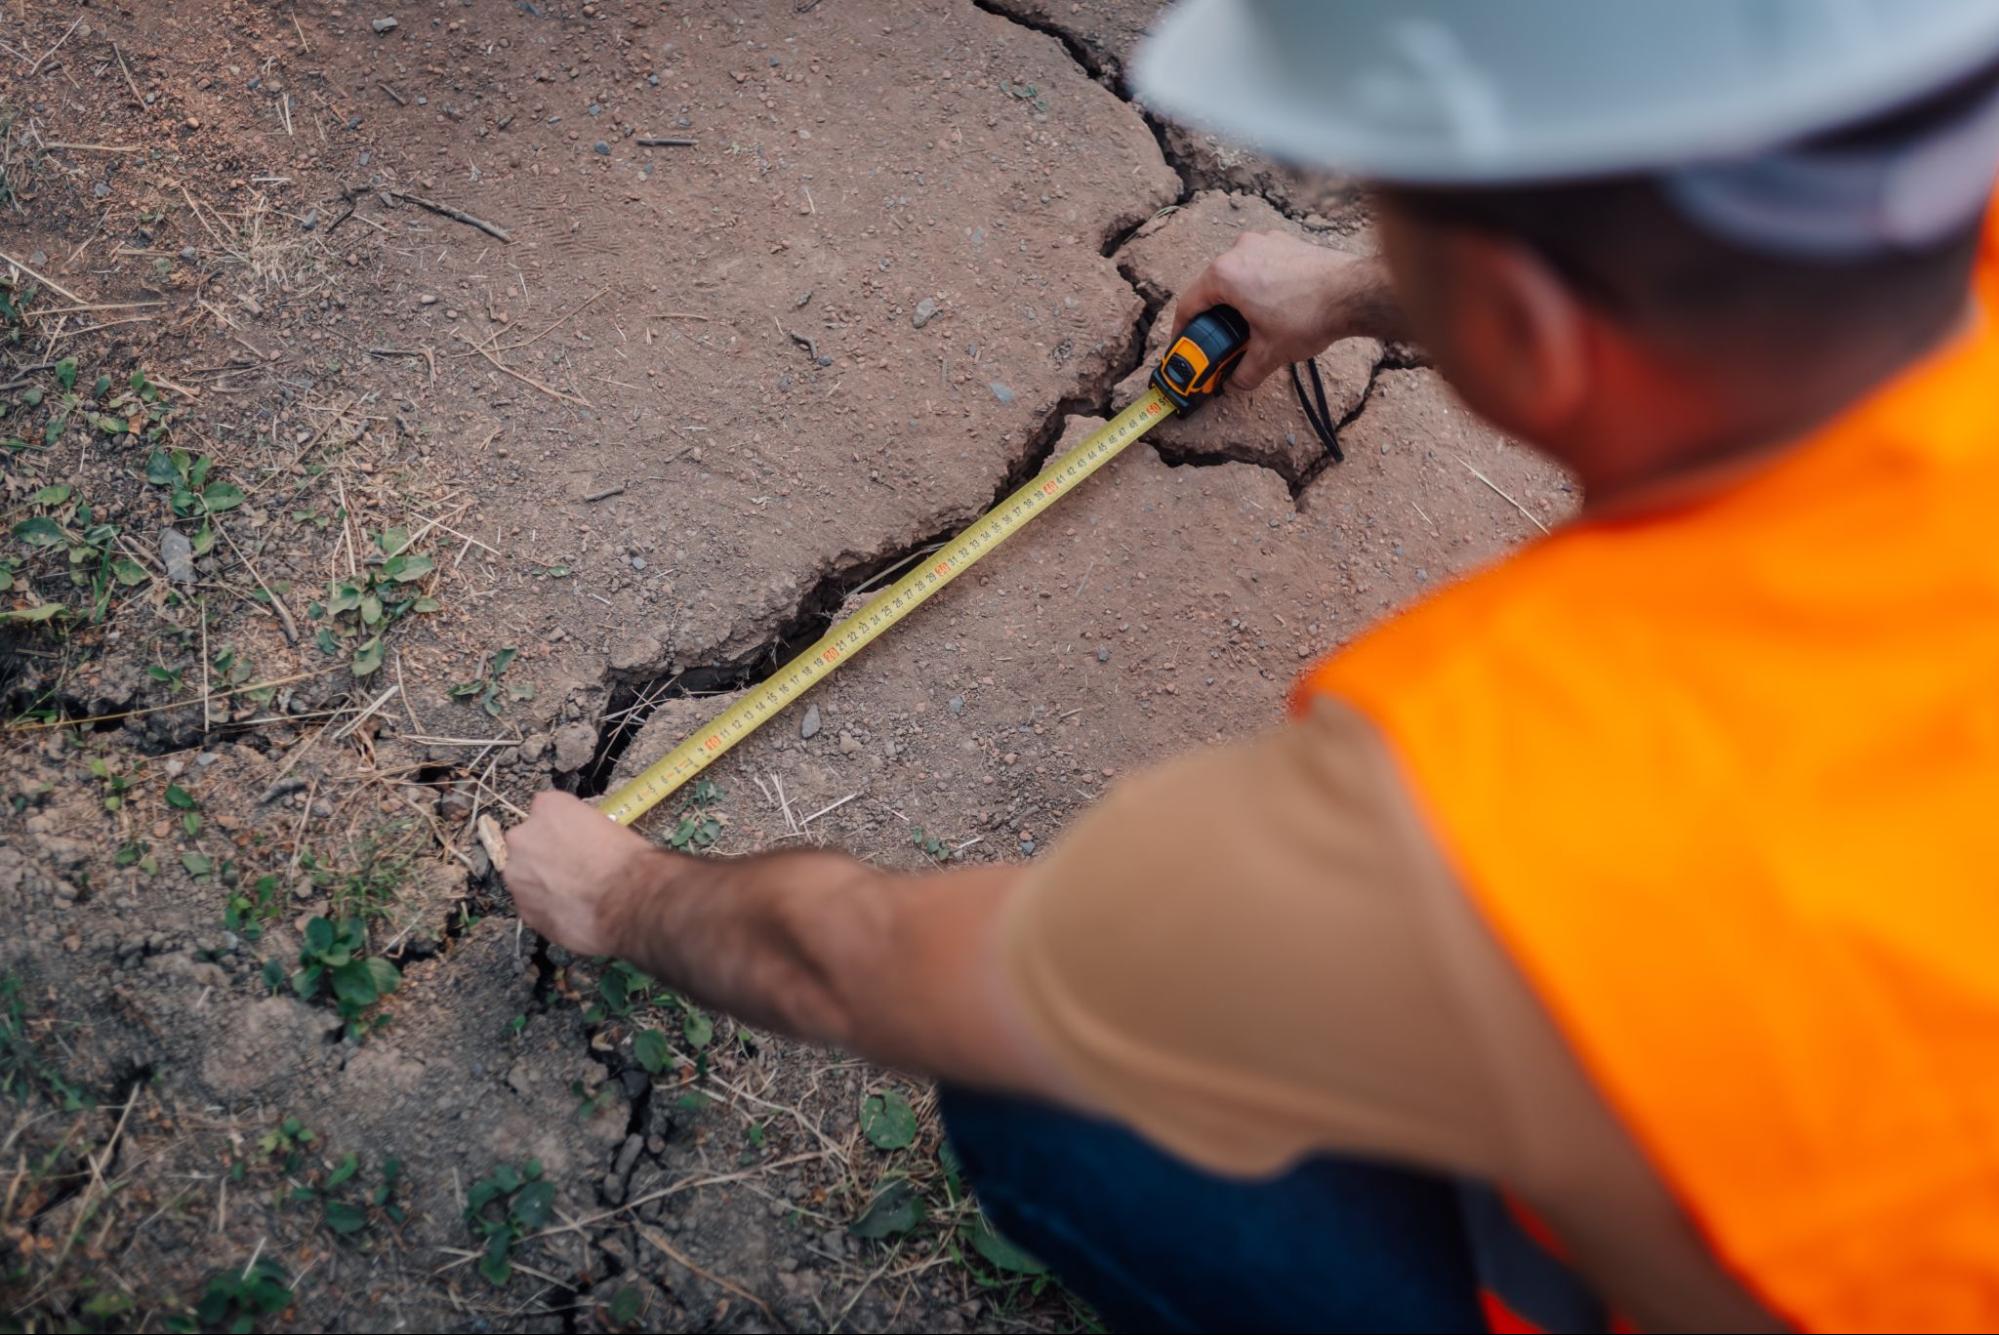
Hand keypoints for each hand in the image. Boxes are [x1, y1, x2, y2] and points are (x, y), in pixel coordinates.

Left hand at [503, 790, 660, 956]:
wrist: (625, 903)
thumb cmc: (626, 861)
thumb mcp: (610, 827)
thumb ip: (584, 830)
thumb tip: (584, 844)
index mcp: (549, 807)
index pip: (547, 810)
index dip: (563, 829)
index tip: (576, 841)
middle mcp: (523, 835)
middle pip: (529, 841)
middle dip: (546, 854)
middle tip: (573, 869)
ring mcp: (516, 873)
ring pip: (526, 874)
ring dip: (542, 882)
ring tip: (572, 896)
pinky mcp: (520, 906)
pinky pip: (530, 902)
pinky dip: (545, 906)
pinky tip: (569, 911)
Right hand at [1168, 232, 1390, 390]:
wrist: (1355, 293)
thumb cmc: (1309, 315)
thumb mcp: (1269, 354)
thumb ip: (1245, 372)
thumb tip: (1237, 382)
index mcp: (1225, 274)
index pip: (1189, 303)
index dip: (1181, 329)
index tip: (1182, 344)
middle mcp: (1240, 250)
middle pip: (1213, 287)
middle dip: (1214, 317)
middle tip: (1218, 341)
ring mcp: (1265, 242)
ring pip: (1239, 274)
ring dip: (1238, 300)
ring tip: (1250, 326)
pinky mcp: (1287, 243)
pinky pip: (1262, 265)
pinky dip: (1260, 285)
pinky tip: (1274, 308)